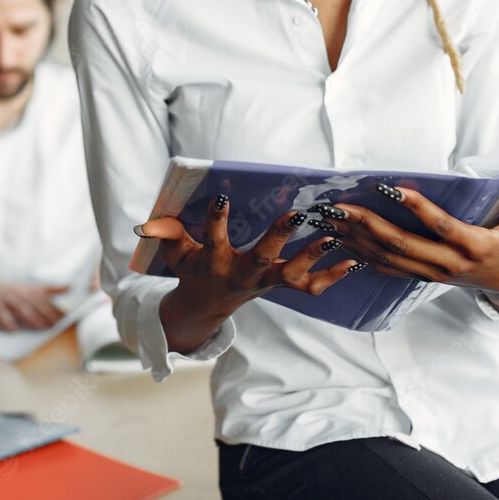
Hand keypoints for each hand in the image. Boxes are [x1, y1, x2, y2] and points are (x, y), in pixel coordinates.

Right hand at [0, 276, 69, 330]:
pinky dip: (8, 323)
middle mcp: (19, 292)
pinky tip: (14, 330)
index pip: (46, 299)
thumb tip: (69, 287)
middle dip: (47, 314)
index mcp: (28, 289)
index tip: (66, 317)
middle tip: (57, 325)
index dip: (56, 307)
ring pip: (22, 309)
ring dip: (33, 319)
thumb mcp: (26, 286)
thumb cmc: (5, 289)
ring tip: (41, 327)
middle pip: (36, 304)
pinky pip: (3, 315)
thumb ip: (47, 289)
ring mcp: (6, 298)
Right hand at [137, 195, 359, 352]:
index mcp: (215, 261)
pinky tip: (353, 260)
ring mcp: (265, 282)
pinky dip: (333, 276)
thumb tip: (145, 224)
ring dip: (313, 256)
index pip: (213, 237)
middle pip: (262, 258)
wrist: (207, 304)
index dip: (216, 218)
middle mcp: (243, 273)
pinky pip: (310, 287)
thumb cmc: (192, 268)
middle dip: (280, 237)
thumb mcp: (175, 253)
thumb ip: (165, 235)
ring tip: (333, 236)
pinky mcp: (281, 287)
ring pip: (292, 275)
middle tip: (298, 214)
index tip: (222, 195)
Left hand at [328, 175, 498, 313]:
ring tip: (331, 219)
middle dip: (369, 225)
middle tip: (341, 206)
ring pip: (389, 258)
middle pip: (403, 246)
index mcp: (474, 247)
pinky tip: (340, 239)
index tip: (390, 189)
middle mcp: (449, 264)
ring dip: (357, 239)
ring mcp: (433, 273)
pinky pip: (387, 268)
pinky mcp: (422, 276)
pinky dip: (361, 255)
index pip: (441, 226)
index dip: (417, 208)